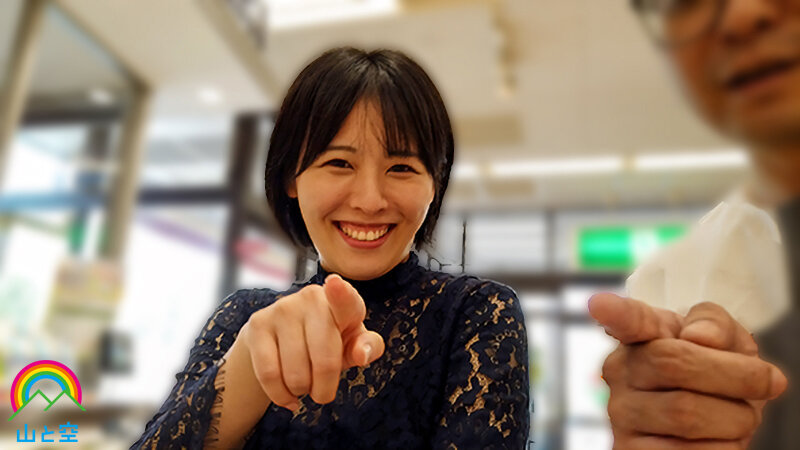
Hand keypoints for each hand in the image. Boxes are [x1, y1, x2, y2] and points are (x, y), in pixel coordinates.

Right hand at [239, 274, 384, 410]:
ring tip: (303, 385)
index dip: (341, 294)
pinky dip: (280, 395)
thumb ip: (368, 348)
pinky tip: (287, 396)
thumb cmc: (328, 341)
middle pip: (324, 361)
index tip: (335, 284)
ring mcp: (283, 308)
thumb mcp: (353, 343)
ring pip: (295, 373)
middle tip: (322, 392)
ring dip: (301, 391)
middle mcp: (312, 298)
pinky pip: (269, 374)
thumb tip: (362, 355)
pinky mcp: (258, 324)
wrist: (284, 338)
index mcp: (343, 301)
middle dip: (324, 389)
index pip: (345, 300)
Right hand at [589, 293, 786, 448]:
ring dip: (736, 418)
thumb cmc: (714, 375)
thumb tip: (699, 338)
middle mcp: (621, 371)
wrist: (713, 426)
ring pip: (686, 413)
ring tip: (738, 417)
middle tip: (767, 381)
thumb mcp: (725, 341)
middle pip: (674, 362)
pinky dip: (724, 448)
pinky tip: (718, 440)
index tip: (599, 304)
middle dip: (736, 375)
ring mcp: (621, 414)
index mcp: (642, 335)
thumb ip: (715, 323)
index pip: (626, 320)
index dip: (615, 312)